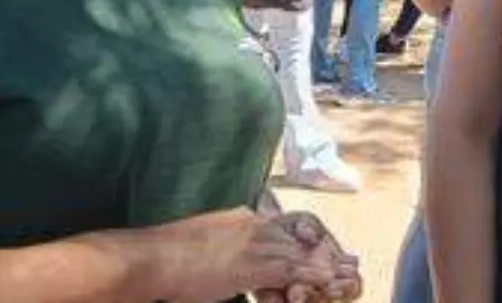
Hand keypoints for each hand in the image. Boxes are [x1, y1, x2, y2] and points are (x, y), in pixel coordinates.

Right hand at [138, 208, 348, 302]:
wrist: (151, 258)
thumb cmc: (167, 257)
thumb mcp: (202, 242)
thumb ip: (223, 246)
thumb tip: (229, 261)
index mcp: (241, 218)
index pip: (284, 226)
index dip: (306, 241)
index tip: (324, 250)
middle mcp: (252, 224)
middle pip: (299, 236)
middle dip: (324, 251)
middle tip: (349, 261)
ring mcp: (252, 242)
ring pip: (300, 253)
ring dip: (325, 266)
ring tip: (348, 276)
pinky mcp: (250, 264)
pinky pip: (290, 270)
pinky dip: (312, 277)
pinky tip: (328, 283)